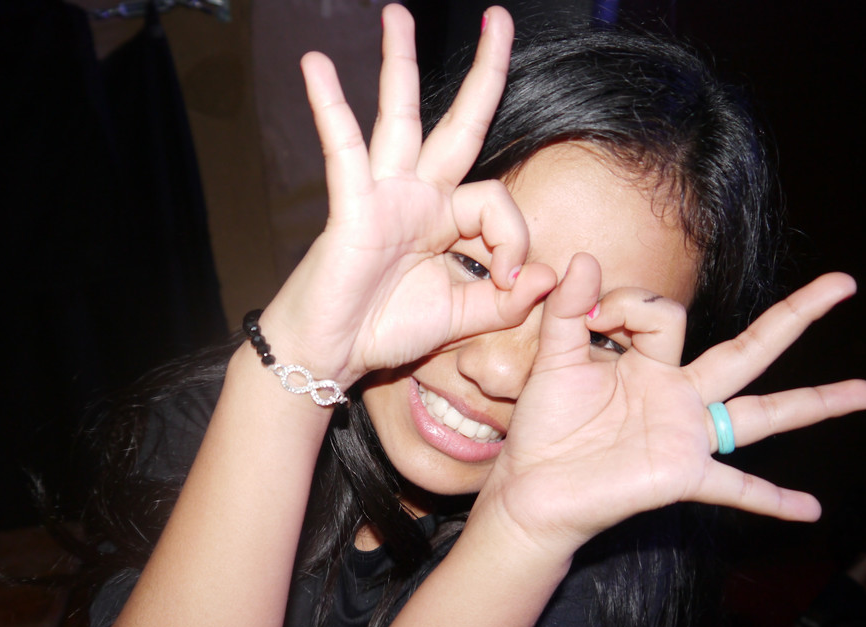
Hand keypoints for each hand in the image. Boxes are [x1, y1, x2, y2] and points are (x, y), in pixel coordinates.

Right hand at [263, 5, 555, 386]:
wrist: (335, 353)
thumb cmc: (388, 330)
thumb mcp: (465, 318)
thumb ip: (509, 301)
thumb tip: (549, 274)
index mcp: (447, 221)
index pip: (497, 200)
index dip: (515, 237)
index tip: (510, 280)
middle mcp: (419, 197)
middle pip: (458, 123)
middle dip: (483, 71)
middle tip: (498, 18)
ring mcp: (384, 195)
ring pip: (399, 117)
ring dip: (398, 64)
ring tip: (396, 15)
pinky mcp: (352, 206)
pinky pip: (343, 150)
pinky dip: (329, 108)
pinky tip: (316, 65)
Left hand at [477, 253, 865, 552]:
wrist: (531, 485)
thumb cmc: (544, 425)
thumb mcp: (554, 360)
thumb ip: (569, 311)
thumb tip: (587, 259)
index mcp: (649, 363)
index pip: (666, 313)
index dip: (627, 306)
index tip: (592, 318)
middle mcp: (678, 395)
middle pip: (747, 350)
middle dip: (795, 316)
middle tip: (844, 284)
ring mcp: (686, 436)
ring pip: (761, 412)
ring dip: (815, 403)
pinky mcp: (680, 475)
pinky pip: (734, 487)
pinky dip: (771, 499)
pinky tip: (810, 510)